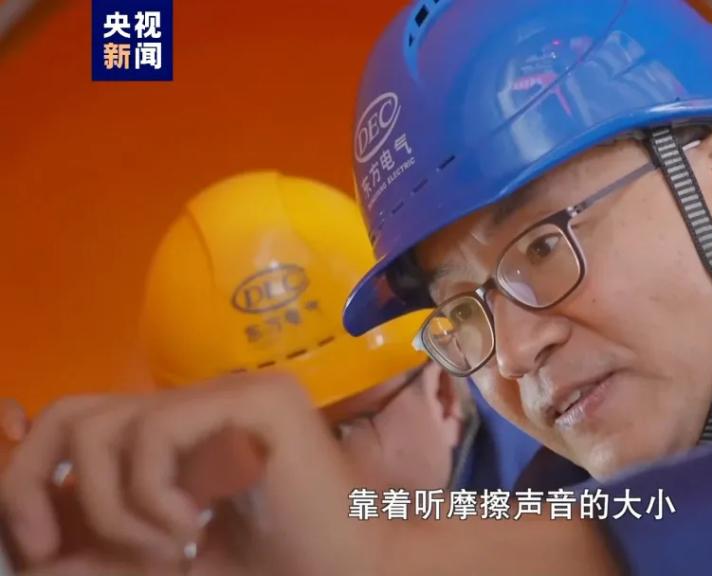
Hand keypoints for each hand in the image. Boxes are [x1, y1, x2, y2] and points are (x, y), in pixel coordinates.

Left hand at [0, 374, 370, 575]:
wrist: (346, 573)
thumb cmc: (264, 568)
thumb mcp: (154, 561)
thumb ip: (96, 552)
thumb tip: (32, 546)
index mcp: (179, 434)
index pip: (78, 422)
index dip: (32, 476)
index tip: (40, 545)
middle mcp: (200, 402)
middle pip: (75, 413)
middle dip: (38, 486)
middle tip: (54, 550)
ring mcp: (230, 393)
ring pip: (109, 429)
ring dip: (117, 508)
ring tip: (169, 546)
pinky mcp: (255, 400)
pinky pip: (155, 434)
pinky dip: (152, 495)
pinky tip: (195, 524)